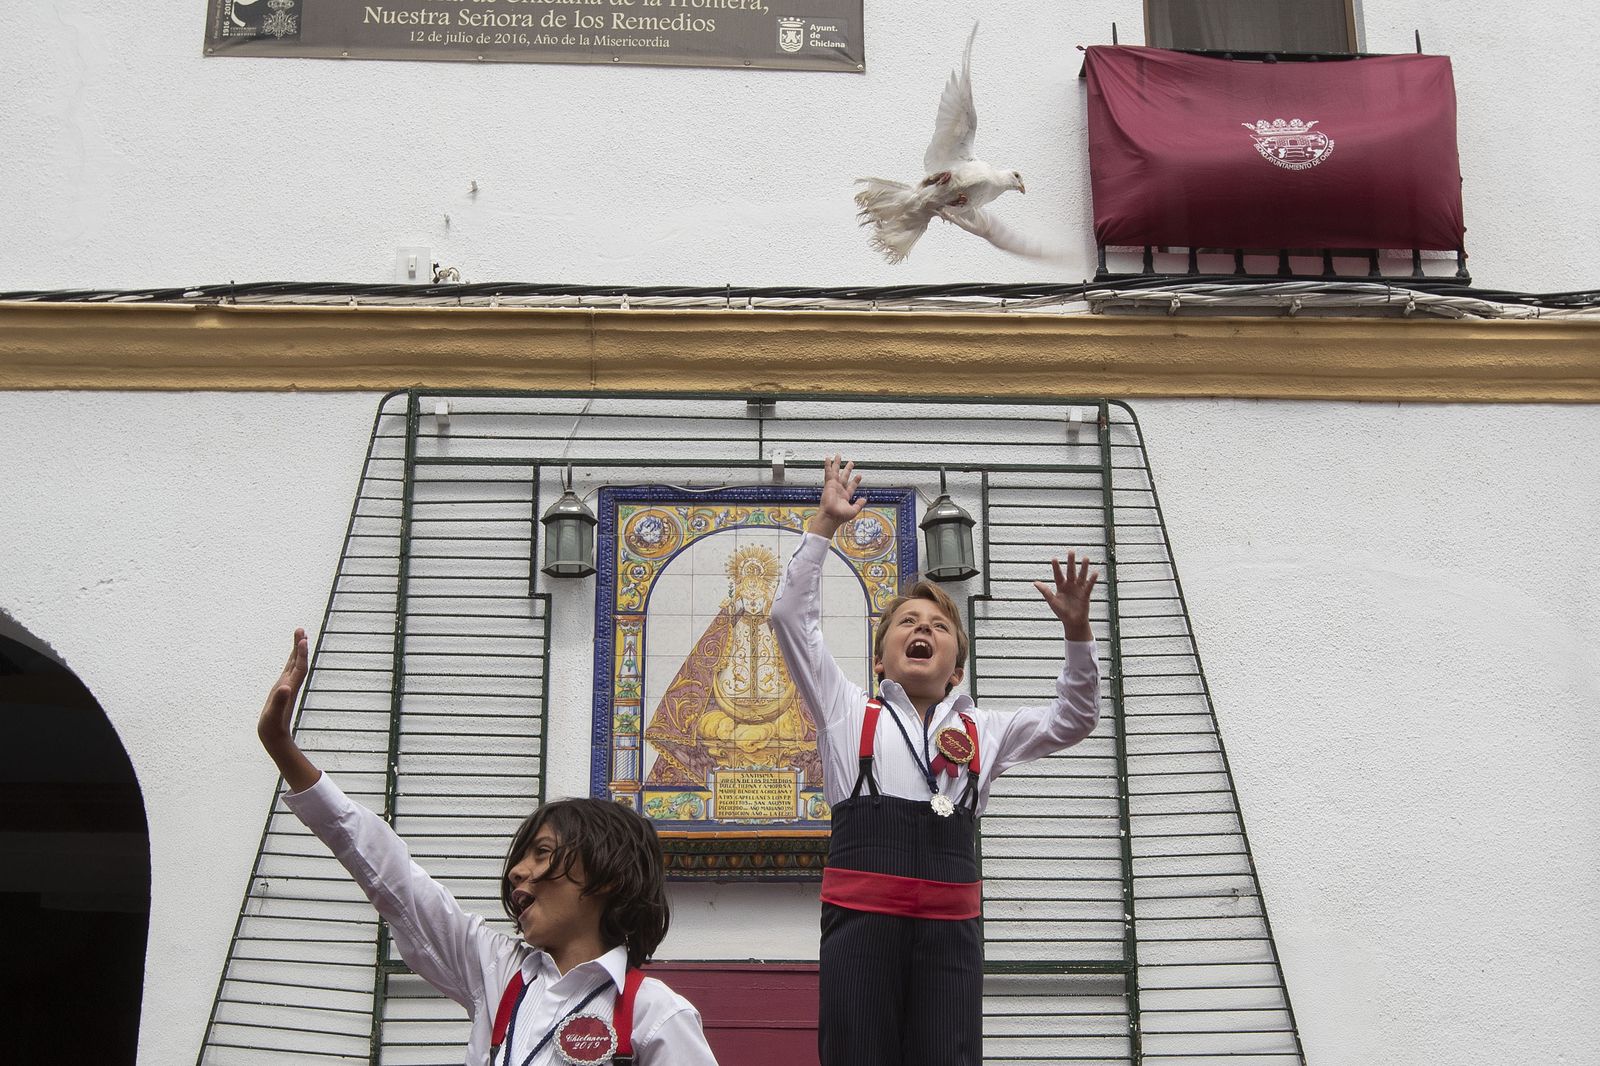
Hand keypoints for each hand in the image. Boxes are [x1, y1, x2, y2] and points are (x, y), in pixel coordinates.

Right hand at [258, 628, 320, 791]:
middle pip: (298, 662)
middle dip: (299, 646)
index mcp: (289, 688)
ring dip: (296, 651)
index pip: (298, 667)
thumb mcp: (273, 715)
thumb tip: (286, 688)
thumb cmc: (273, 728)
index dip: (301, 653)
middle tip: (300, 629)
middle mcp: (290, 685)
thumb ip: (280, 701)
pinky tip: (290, 658)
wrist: (275, 739)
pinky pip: (288, 671)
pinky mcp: (282, 691)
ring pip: (294, 665)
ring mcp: (286, 687)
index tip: (302, 639)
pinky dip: (290, 661)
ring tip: (298, 637)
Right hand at [808, 454, 865, 537]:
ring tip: (838, 456)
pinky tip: (828, 459)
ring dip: (837, 464)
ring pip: (836, 472)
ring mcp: (833, 486)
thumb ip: (859, 504)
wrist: (831, 516)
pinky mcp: (829, 484)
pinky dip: (828, 465)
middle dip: (848, 470)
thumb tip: (864, 499)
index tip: (859, 475)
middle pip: (844, 477)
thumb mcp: (854, 511)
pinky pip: (828, 472)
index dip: (855, 481)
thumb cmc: (840, 516)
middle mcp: (839, 490)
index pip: (851, 486)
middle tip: (851, 463)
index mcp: (845, 496)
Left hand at [1034, 553, 1097, 641]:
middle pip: (1070, 571)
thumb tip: (1035, 582)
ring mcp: (1078, 589)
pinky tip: (1094, 572)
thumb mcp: (1052, 602)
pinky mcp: (1085, 594)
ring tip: (1086, 558)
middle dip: (1071, 562)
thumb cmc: (1062, 612)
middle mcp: (1070, 585)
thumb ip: (1045, 592)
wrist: (1073, 622)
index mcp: (1061, 586)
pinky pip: (1089, 586)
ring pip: (1081, 576)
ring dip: (1083, 567)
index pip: (1058, 575)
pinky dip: (1092, 579)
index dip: (1056, 567)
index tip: (1054, 558)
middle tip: (1071, 551)